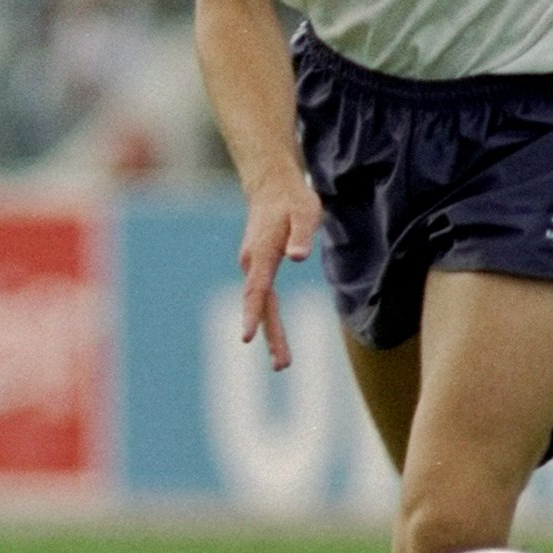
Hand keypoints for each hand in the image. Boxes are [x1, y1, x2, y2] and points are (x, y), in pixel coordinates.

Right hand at [237, 176, 322, 371]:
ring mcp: (252, 266)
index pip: (257, 289)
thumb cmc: (292, 200)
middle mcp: (251, 263)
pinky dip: (267, 320)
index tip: (247, 337)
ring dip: (270, 333)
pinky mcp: (257, 268)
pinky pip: (261, 299)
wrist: (271, 187)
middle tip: (282, 366)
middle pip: (260, 305)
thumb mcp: (306, 212)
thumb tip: (297, 258)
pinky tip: (274, 337)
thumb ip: (302, 235)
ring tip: (282, 362)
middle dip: (270, 336)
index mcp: (263, 253)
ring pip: (260, 305)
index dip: (253, 314)